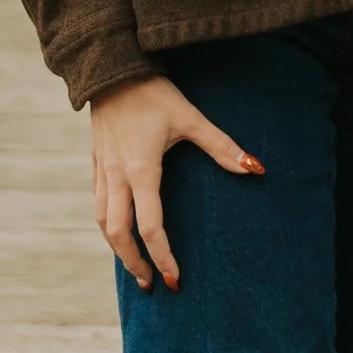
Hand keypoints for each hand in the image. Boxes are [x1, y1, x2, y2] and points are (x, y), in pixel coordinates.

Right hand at [90, 75, 261, 289]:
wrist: (111, 68)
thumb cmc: (153, 93)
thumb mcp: (190, 118)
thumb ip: (222, 146)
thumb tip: (256, 169)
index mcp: (141, 170)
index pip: (150, 226)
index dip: (162, 256)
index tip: (174, 279)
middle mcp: (117, 176)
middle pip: (118, 233)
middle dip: (134, 262)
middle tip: (151, 284)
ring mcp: (103, 170)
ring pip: (103, 221)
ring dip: (117, 248)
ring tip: (134, 266)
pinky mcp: (96, 162)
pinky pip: (98, 203)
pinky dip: (108, 225)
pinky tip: (119, 230)